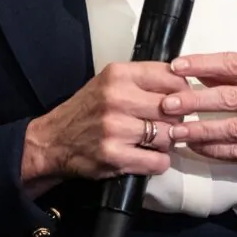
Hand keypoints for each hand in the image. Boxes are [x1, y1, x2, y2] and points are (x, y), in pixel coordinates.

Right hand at [21, 61, 187, 190]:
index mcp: (118, 75)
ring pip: (168, 136)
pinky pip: (158, 161)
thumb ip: (143, 80)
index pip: (171, 77)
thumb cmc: (87, 111)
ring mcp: (115, 128)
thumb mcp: (109, 82)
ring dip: (167, 142)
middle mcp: (117, 98)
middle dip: (176, 119)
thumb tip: (184, 85)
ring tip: (155, 141)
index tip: (179, 100)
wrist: (53, 141)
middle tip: (167, 124)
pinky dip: (159, 162)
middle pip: (173, 108)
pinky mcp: (114, 156)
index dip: (182, 91)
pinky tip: (149, 157)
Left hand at [157, 52, 236, 176]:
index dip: (202, 64)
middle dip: (194, 100)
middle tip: (167, 103)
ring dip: (201, 130)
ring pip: (233, 128)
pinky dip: (215, 150)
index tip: (175, 66)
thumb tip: (198, 72)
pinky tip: (196, 147)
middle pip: (229, 97)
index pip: (233, 64)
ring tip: (175, 131)